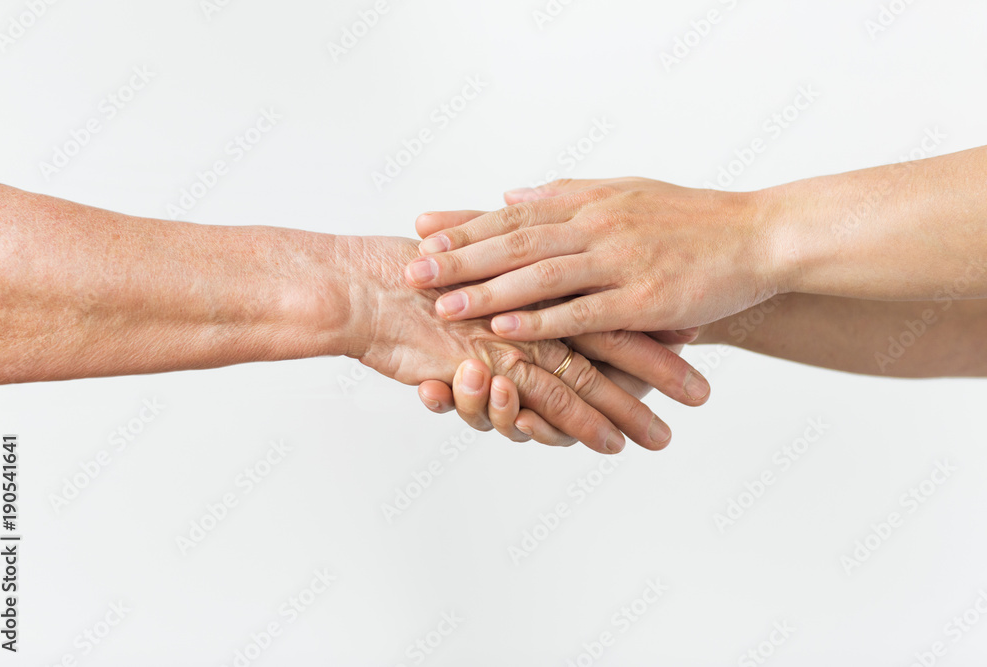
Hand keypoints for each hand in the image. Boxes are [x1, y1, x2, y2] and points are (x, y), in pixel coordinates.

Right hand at [340, 235, 678, 452]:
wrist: (363, 287)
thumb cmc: (410, 276)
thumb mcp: (469, 264)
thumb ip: (505, 272)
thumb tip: (525, 274)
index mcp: (536, 278)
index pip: (604, 298)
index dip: (648, 318)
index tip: (692, 332)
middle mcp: (533, 308)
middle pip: (610, 340)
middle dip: (660, 371)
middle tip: (701, 394)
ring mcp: (514, 338)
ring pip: (588, 379)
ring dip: (629, 410)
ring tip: (663, 436)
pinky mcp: (491, 366)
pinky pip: (547, 402)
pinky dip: (583, 424)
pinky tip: (609, 445)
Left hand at [403, 177, 781, 339]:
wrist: (759, 237)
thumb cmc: (690, 219)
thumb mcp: (624, 190)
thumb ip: (566, 194)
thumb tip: (512, 191)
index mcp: (589, 201)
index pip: (513, 212)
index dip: (465, 224)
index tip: (420, 232)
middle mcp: (598, 226)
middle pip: (515, 241)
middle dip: (459, 257)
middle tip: (412, 271)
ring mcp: (621, 261)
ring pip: (541, 276)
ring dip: (487, 290)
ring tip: (442, 304)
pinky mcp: (644, 299)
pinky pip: (583, 312)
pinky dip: (541, 321)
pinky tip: (504, 328)